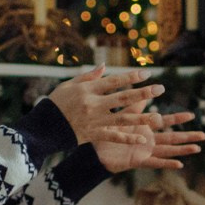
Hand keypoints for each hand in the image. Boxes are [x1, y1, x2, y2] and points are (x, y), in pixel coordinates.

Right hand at [48, 67, 165, 147]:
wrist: (43, 127)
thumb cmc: (56, 103)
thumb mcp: (69, 85)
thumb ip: (89, 77)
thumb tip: (105, 66)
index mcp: (88, 90)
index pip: (114, 82)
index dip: (131, 77)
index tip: (147, 74)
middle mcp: (93, 105)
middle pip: (123, 98)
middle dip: (143, 93)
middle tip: (160, 89)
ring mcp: (95, 121)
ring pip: (123, 118)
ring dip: (142, 118)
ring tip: (159, 116)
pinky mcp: (94, 134)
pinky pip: (114, 136)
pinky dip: (128, 137)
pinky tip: (142, 137)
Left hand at [93, 110, 204, 173]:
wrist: (93, 150)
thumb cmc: (106, 133)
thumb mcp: (122, 116)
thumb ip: (134, 105)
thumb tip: (144, 91)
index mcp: (145, 129)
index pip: (165, 122)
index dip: (178, 119)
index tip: (192, 114)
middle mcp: (148, 140)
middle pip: (172, 137)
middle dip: (188, 136)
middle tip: (204, 135)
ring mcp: (145, 151)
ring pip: (168, 150)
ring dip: (183, 149)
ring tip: (198, 148)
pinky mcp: (139, 161)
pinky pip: (155, 162)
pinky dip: (167, 164)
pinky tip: (180, 164)